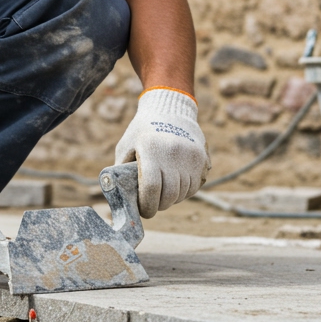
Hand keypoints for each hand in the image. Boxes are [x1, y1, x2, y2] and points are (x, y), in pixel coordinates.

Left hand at [114, 88, 209, 217]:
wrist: (169, 111)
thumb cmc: (142, 133)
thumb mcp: (126, 147)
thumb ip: (121, 172)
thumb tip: (119, 199)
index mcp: (151, 149)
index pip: (152, 187)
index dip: (147, 205)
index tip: (144, 211)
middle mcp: (173, 153)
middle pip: (169, 195)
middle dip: (159, 205)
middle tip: (152, 205)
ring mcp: (190, 156)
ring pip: (183, 193)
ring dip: (171, 199)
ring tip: (162, 194)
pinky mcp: (202, 159)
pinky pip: (193, 187)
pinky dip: (183, 192)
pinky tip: (174, 185)